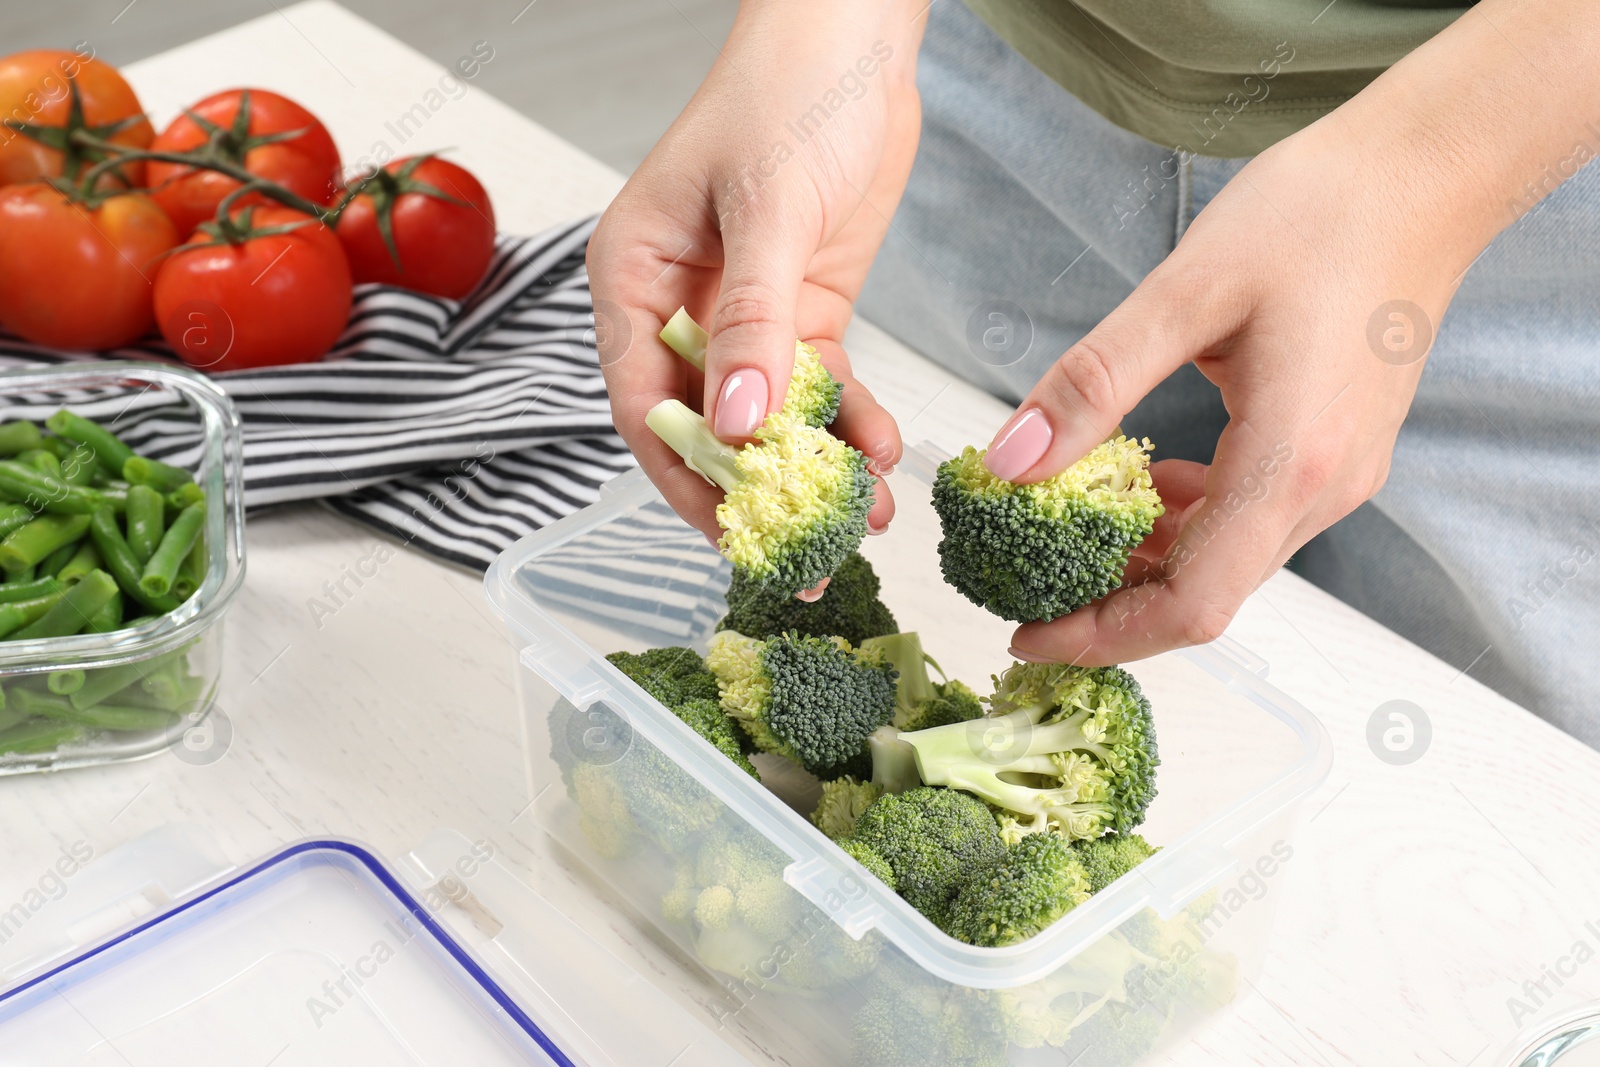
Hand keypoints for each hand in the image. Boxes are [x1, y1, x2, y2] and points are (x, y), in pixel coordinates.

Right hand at [587, 1, 926, 547]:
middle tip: (802, 558)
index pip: (645, 401)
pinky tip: (882, 453)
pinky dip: (850, 423)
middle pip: (706, 425)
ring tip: (862, 521)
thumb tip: (736, 425)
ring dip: (813, 470)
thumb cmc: (788, 91)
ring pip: (769, 419)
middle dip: (755, 493)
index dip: (685, 475)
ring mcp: (745, 315)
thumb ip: (755, 320)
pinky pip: (822, 388)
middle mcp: (681, 308)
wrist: (859, 38)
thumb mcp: (768, 209)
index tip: (734, 531)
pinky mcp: (804, 311)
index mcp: (634, 279)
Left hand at [992, 27, 1543, 663]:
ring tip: (1065, 532)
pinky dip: (1183, 516)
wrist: (1424, 177)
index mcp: (1291, 465)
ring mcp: (1338, 477)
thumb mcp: (1184, 293)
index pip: (1192, 605)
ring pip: (1224, 558)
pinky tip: (1139, 478)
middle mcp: (1323, 491)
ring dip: (1143, 559)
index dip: (1103, 635)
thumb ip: (1092, 383)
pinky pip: (1247, 515)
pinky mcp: (1334, 452)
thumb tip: (1011, 461)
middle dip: (1108, 603)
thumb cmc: (1318, 216)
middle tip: (1024, 583)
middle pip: (1204, 594)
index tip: (1028, 636)